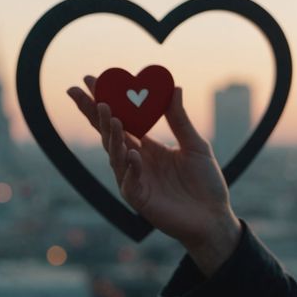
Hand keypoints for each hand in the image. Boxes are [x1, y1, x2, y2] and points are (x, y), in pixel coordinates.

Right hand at [67, 76, 241, 275]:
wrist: (214, 216)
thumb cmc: (205, 182)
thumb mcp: (195, 145)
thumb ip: (180, 119)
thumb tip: (174, 86)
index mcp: (146, 147)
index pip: (120, 120)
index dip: (104, 101)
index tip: (89, 79)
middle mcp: (135, 161)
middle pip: (109, 134)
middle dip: (93, 113)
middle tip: (82, 91)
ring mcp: (134, 180)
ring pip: (116, 155)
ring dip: (113, 136)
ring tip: (112, 116)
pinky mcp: (140, 199)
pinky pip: (130, 181)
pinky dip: (130, 167)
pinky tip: (132, 153)